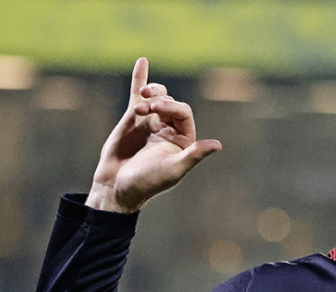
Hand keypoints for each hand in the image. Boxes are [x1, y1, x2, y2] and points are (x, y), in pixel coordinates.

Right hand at [87, 57, 221, 213]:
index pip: (183, 112)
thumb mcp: (173, 170)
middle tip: (143, 111)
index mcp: (183, 140)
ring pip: (157, 97)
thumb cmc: (147, 182)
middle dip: (158, 102)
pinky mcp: (132, 119)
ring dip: (151, 93)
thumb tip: (218, 145)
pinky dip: (140, 78)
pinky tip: (143, 61)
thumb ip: (194, 155)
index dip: (172, 107)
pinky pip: (137, 95)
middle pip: (170, 102)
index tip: (156, 111)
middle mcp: (169, 129)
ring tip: (142, 100)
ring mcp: (150, 122)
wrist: (117, 187)